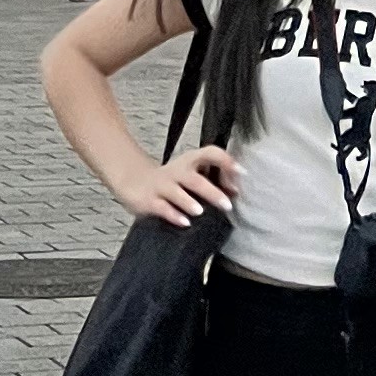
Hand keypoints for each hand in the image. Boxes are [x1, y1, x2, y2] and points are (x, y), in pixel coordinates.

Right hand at [118, 145, 235, 227]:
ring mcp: (162, 186)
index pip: (210, 153)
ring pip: (176, 192)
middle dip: (212, 192)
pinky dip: (173, 215)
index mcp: (189, 161)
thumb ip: (211, 180)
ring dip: (188, 201)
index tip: (241, 172)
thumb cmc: (171, 180)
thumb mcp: (189, 174)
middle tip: (227, 204)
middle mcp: (177, 171)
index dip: (226, 161)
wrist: (133, 180)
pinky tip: (184, 222)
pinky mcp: (149, 200)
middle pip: (195, 179)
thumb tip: (235, 192)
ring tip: (200, 212)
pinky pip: (161, 208)